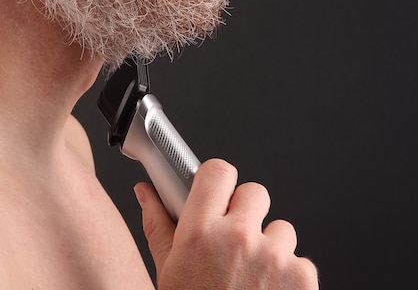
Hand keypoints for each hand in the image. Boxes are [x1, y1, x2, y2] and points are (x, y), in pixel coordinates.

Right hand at [134, 159, 317, 289]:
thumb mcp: (169, 270)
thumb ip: (158, 224)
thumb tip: (146, 192)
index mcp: (198, 233)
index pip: (217, 172)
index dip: (219, 179)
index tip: (218, 190)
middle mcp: (237, 238)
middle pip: (254, 192)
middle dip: (247, 212)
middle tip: (235, 239)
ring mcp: (272, 256)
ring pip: (281, 227)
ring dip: (270, 246)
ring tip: (252, 275)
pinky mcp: (302, 276)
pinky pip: (299, 257)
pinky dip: (289, 273)